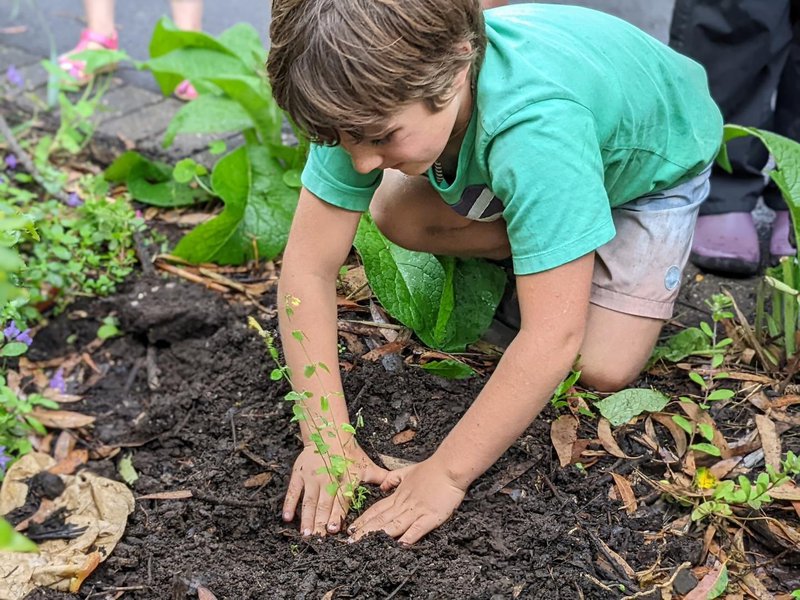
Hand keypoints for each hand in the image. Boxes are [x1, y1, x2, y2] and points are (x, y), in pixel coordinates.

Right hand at [283, 444, 387, 536]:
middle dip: (321, 523)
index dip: (337, 515)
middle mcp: (328, 480)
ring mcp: (312, 477)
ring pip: (309, 501)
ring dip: (307, 519)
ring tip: (305, 534)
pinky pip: (293, 491)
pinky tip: (287, 518)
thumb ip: (380, 477)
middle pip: (324, 505)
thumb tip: (394, 486)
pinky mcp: (299, 474)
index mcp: (345, 479)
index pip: (341, 500)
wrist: (329, 433)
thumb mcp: (367, 465)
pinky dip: (289, 505)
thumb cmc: (349, 452)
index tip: (334, 529)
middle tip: (317, 539)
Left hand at [348, 456, 466, 544]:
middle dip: (364, 532)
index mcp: (398, 495)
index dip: (362, 520)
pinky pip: (418, 528)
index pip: (376, 509)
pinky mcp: (431, 516)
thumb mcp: (407, 472)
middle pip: (380, 520)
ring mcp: (417, 510)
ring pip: (394, 525)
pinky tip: (400, 544)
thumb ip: (393, 479)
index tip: (350, 529)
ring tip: (366, 544)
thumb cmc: (431, 469)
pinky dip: (409, 536)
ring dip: (379, 535)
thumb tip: (382, 487)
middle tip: (350, 541)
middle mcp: (404, 504)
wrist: (449, 467)